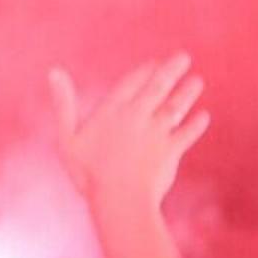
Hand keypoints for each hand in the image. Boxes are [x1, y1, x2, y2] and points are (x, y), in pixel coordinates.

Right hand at [52, 54, 213, 213]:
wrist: (121, 200)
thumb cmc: (88, 173)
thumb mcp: (67, 138)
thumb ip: (63, 104)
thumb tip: (54, 71)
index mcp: (112, 111)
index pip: (132, 83)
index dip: (145, 71)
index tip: (155, 63)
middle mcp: (138, 116)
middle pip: (158, 87)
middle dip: (171, 71)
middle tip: (183, 58)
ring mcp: (157, 133)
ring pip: (176, 107)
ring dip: (187, 93)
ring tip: (196, 81)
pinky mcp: (171, 151)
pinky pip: (187, 134)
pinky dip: (196, 125)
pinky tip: (203, 117)